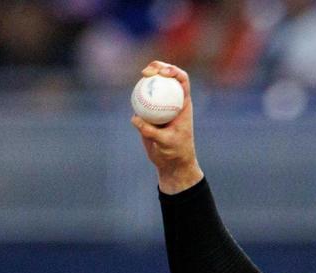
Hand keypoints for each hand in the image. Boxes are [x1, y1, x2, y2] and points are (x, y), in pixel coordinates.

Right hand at [131, 61, 203, 194]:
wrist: (171, 162)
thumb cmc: (175, 153)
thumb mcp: (166, 143)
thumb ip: (151, 131)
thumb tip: (135, 118)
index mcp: (183, 104)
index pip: (182, 80)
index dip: (173, 71)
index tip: (163, 73)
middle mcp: (172, 101)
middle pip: (166, 77)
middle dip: (157, 67)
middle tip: (146, 72)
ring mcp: (160, 105)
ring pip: (152, 85)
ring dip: (146, 77)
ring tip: (142, 75)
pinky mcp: (148, 112)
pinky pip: (141, 99)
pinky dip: (136, 94)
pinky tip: (133, 95)